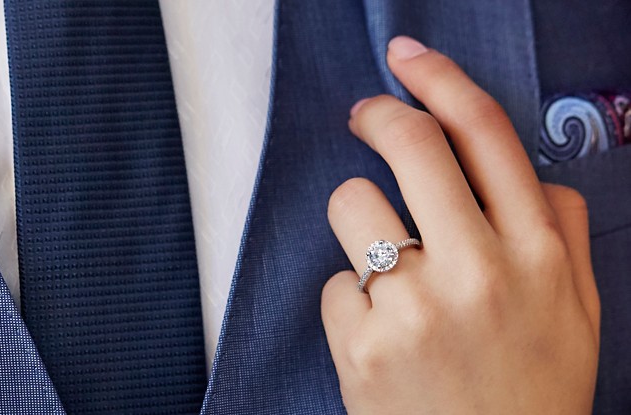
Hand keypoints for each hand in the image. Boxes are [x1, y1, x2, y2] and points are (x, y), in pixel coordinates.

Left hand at [321, 36, 599, 414]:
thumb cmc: (530, 389)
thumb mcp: (575, 310)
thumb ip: (561, 231)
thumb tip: (526, 173)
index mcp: (537, 253)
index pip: (484, 133)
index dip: (441, 79)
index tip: (410, 59)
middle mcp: (478, 270)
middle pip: (411, 144)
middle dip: (379, 114)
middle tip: (365, 115)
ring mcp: (415, 307)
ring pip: (352, 203)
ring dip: (358, 215)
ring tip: (383, 263)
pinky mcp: (362, 343)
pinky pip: (334, 282)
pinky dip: (350, 298)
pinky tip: (380, 333)